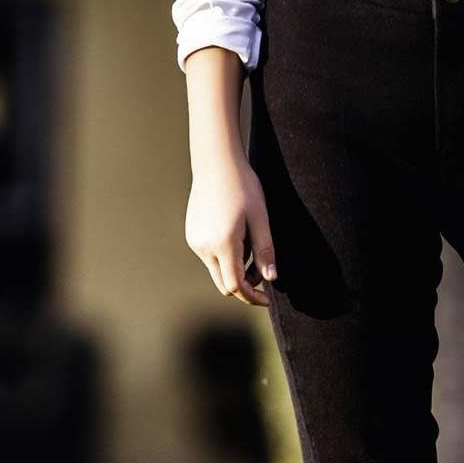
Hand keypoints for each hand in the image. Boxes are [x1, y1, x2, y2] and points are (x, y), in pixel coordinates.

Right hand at [184, 149, 276, 306]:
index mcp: (223, 244)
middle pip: (224, 284)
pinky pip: (210, 257)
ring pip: (217, 271)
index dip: (253, 297)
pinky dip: (226, 257)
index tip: (268, 299)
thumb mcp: (260, 220)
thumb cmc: (243, 188)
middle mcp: (204, 246)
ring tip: (251, 244)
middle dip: (245, 285)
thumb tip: (271, 279)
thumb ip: (266, 251)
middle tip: (263, 273)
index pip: (236, 286)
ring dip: (236, 269)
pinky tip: (237, 236)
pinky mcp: (192, 235)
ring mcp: (195, 241)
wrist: (216, 163)